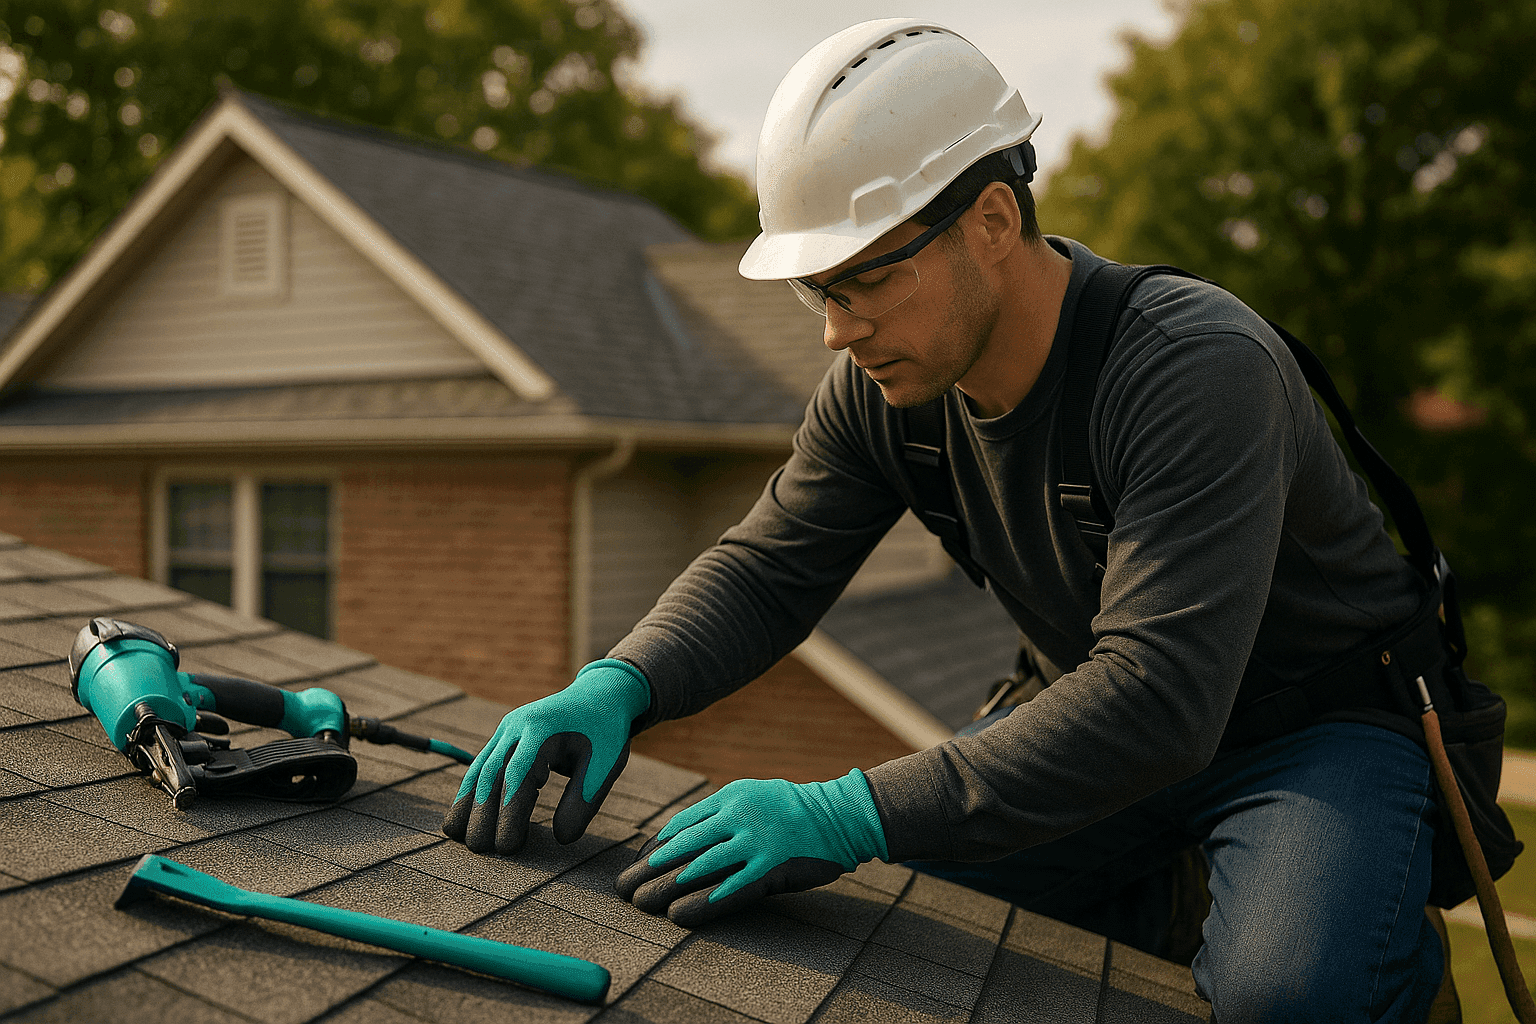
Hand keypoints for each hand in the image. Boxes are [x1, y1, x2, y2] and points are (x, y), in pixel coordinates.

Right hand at [442, 659, 649, 853]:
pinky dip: (473, 788)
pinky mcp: (506, 735)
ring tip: (455, 834)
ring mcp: (508, 728)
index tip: (506, 846)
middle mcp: (518, 725)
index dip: (509, 812)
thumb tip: (563, 839)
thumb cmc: (605, 731)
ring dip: (467, 800)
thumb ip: (584, 800)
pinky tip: (465, 812)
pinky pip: (484, 763)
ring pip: (481, 766)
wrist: (601, 693)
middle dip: (481, 812)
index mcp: (543, 728)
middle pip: (492, 771)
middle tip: (478, 849)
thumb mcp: (605, 764)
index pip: (518, 775)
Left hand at [615, 770, 887, 926]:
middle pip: (683, 845)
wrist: (843, 814)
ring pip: (699, 867)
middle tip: (623, 887)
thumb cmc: (796, 809)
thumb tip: (687, 833)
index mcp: (731, 797)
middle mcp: (738, 815)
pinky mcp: (772, 866)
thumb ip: (723, 811)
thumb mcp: (755, 796)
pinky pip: (730, 888)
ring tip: (641, 903)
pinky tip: (680, 916)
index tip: (639, 864)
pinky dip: (703, 903)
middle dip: (649, 868)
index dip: (656, 846)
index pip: (682, 823)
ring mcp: (755, 841)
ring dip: (666, 888)